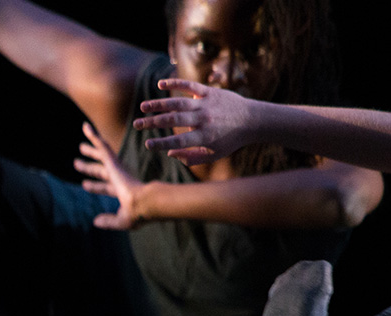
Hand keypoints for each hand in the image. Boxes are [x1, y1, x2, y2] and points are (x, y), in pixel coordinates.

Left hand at [75, 122, 143, 229]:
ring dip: (91, 150)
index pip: (105, 187)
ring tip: (80, 147)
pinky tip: (85, 127)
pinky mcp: (114, 161)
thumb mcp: (121, 220)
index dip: (94, 187)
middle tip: (77, 163)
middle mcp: (119, 177)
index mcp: (122, 190)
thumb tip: (95, 222)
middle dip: (90, 168)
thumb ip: (108, 221)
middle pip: (101, 170)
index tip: (84, 185)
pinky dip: (93, 136)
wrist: (144, 202)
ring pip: (101, 155)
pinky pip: (102, 145)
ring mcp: (116, 168)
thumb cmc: (138, 214)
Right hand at [133, 77, 260, 165]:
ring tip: (143, 106)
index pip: (178, 141)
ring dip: (158, 104)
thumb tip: (171, 153)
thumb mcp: (214, 155)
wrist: (254, 120)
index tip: (147, 144)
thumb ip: (192, 157)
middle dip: (152, 122)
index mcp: (205, 137)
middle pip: (173, 120)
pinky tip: (161, 84)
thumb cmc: (232, 140)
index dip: (161, 143)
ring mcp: (206, 104)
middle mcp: (204, 120)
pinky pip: (190, 86)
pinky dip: (175, 83)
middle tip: (136, 124)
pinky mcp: (210, 92)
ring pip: (178, 103)